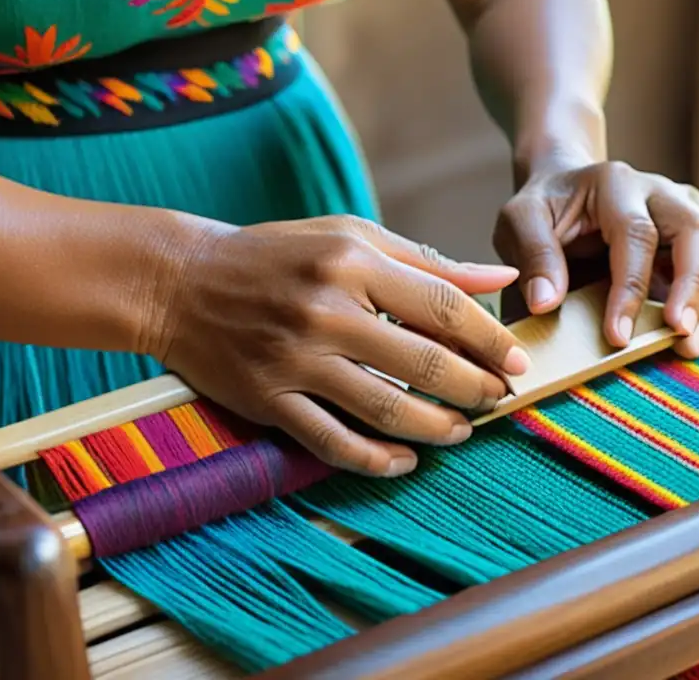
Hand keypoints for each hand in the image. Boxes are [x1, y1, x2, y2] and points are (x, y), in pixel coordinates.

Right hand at [150, 215, 529, 477]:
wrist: (181, 281)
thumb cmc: (279, 254)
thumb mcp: (351, 237)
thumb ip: (427, 263)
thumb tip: (501, 282)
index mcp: (353, 262)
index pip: (442, 306)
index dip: (490, 340)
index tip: (518, 363)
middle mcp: (326, 310)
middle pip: (423, 364)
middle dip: (475, 389)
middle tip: (498, 400)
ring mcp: (294, 359)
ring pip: (385, 409)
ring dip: (436, 428)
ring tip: (462, 431)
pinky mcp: (267, 399)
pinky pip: (333, 442)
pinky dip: (376, 459)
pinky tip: (405, 460)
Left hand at [494, 161, 698, 357]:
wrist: (569, 187)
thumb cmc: (545, 209)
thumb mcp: (519, 221)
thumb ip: (533, 256)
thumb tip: (546, 303)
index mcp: (615, 184)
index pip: (635, 234)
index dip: (630, 288)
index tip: (617, 337)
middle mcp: (662, 192)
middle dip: (695, 288)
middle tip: (680, 336)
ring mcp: (689, 211)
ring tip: (691, 344)